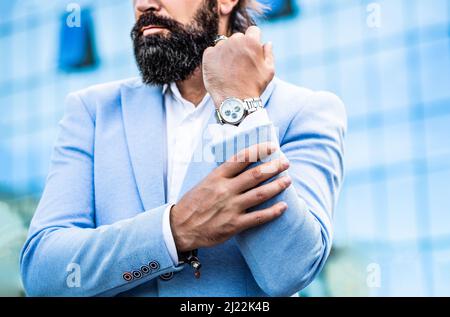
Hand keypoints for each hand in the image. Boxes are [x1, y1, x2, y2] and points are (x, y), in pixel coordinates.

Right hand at [170, 143, 290, 251]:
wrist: (180, 227)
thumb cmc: (193, 204)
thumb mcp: (205, 183)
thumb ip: (223, 175)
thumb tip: (242, 165)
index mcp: (217, 177)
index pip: (241, 158)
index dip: (259, 150)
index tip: (271, 146)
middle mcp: (225, 190)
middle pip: (255, 175)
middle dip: (274, 167)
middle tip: (285, 162)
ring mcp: (231, 207)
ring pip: (260, 194)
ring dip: (277, 186)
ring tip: (287, 180)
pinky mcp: (234, 225)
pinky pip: (258, 217)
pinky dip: (273, 212)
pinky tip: (283, 207)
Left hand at [202, 26, 274, 107]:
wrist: (234, 102)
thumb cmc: (253, 87)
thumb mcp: (269, 71)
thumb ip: (269, 54)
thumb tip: (267, 43)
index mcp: (251, 41)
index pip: (253, 31)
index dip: (253, 41)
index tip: (251, 51)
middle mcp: (235, 40)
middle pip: (238, 37)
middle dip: (240, 47)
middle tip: (240, 65)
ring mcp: (220, 47)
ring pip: (224, 44)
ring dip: (227, 52)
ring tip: (230, 70)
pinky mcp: (208, 55)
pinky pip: (212, 52)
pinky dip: (215, 59)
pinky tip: (220, 71)